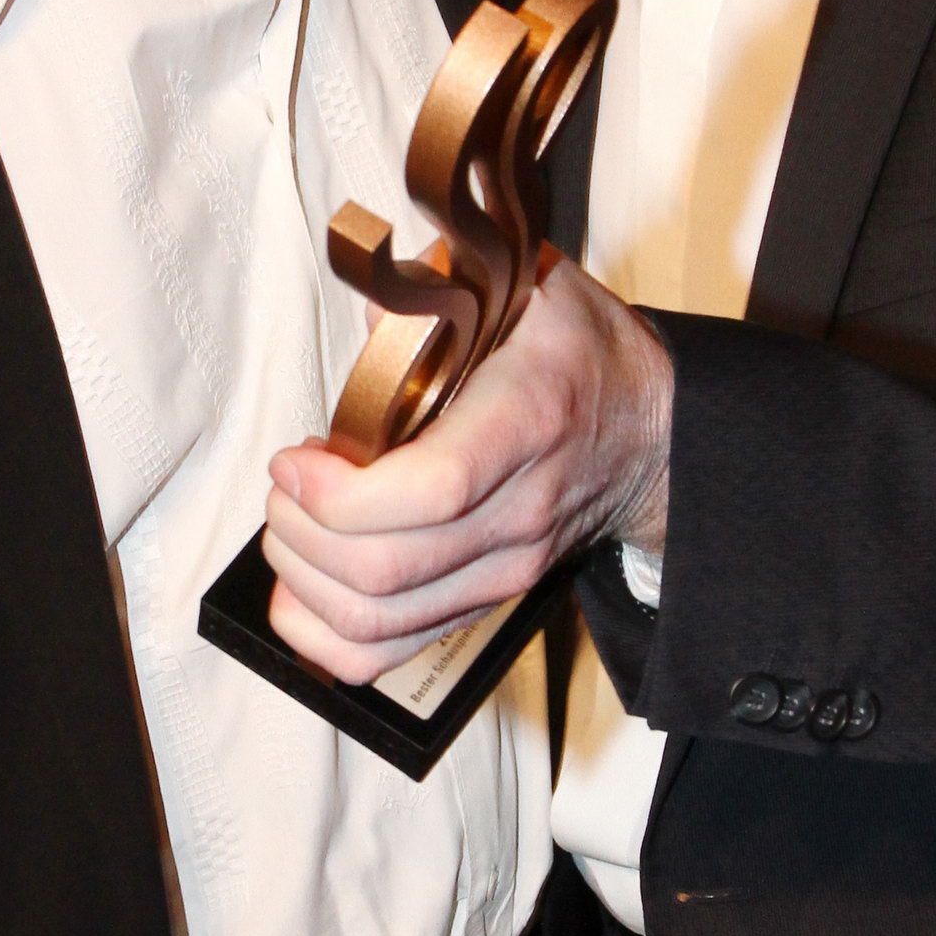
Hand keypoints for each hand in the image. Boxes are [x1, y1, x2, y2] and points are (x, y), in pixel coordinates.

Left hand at [264, 257, 672, 682]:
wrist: (648, 433)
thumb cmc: (577, 355)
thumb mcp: (527, 287)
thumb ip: (442, 282)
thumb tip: (371, 316)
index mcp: (528, 421)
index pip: (434, 489)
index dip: (345, 492)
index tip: (296, 459)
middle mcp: (519, 512)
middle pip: (387, 567)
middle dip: (303, 529)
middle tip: (287, 483)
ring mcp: (504, 571)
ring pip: (379, 618)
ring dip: (302, 578)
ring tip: (290, 523)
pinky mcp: (484, 603)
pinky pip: (388, 653)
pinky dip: (323, 636)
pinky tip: (297, 590)